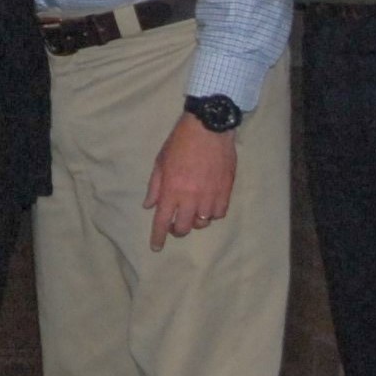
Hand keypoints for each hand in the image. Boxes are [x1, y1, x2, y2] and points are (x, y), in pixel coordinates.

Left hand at [144, 117, 237, 251]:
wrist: (209, 128)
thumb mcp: (161, 161)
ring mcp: (210, 196)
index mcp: (172, 190)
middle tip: (175, 222)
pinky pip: (219, 214)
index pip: (162, 221)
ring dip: (195, 220)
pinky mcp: (225, 192)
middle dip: (177, 229)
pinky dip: (212, 214)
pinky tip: (208, 205)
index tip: (156, 247)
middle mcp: (191, 198)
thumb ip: (155, 186)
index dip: (158, 237)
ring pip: (202, 223)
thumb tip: (149, 206)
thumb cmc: (180, 142)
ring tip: (192, 210)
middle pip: (183, 228)